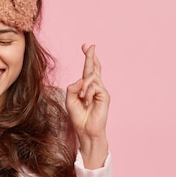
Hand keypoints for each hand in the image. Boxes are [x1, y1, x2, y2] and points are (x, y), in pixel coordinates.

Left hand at [65, 44, 109, 165]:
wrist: (86, 131)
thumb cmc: (78, 117)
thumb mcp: (70, 100)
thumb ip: (72, 88)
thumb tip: (81, 79)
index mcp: (87, 87)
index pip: (89, 69)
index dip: (88, 57)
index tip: (85, 46)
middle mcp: (95, 87)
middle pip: (93, 68)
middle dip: (90, 56)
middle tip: (89, 45)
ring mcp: (101, 91)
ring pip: (90, 77)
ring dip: (84, 87)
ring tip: (82, 99)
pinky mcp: (105, 96)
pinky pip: (94, 86)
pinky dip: (88, 93)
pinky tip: (87, 101)